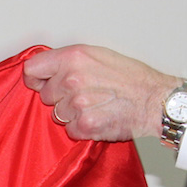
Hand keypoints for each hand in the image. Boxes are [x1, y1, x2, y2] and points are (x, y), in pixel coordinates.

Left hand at [22, 44, 179, 140]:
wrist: (154, 100)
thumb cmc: (132, 78)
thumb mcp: (99, 55)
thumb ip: (70, 61)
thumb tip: (49, 69)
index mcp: (73, 57)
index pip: (32, 69)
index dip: (35, 78)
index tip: (39, 83)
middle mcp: (72, 79)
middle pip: (45, 96)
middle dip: (59, 97)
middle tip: (83, 95)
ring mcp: (77, 104)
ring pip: (57, 115)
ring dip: (72, 114)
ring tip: (94, 106)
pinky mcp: (85, 125)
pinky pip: (70, 131)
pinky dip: (82, 129)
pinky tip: (98, 118)